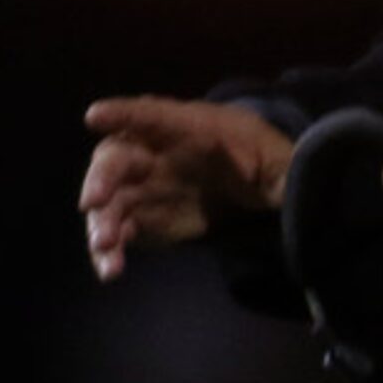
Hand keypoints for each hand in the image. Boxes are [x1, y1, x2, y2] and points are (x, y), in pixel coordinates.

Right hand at [79, 98, 295, 282]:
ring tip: (104, 247)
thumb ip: (280, 170)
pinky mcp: (143, 219)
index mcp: (187, 125)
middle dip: (102, 177)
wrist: (249, 184)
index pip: (153, 114)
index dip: (123, 113)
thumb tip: (290, 180)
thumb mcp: (276, 159)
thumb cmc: (259, 157)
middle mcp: (153, 151)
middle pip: (117, 158)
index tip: (95, 116)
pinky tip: (111, 268)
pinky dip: (111, 249)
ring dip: (102, 222)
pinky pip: (119, 232)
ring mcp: (143, 186)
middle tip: (92, 202)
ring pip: (110, 201)